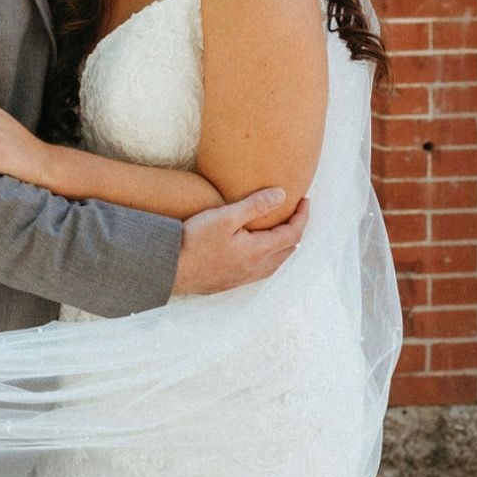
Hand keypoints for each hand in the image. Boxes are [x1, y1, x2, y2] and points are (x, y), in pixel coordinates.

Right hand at [171, 191, 307, 295]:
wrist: (171, 269)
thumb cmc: (195, 241)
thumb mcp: (225, 217)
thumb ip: (254, 206)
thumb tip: (282, 195)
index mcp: (259, 251)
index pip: (293, 233)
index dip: (302, 216)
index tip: (305, 200)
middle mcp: (257, 267)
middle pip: (289, 249)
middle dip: (297, 229)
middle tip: (296, 212)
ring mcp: (245, 277)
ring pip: (278, 262)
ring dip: (286, 245)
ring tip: (283, 229)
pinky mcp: (233, 281)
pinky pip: (264, 269)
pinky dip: (272, 256)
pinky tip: (261, 251)